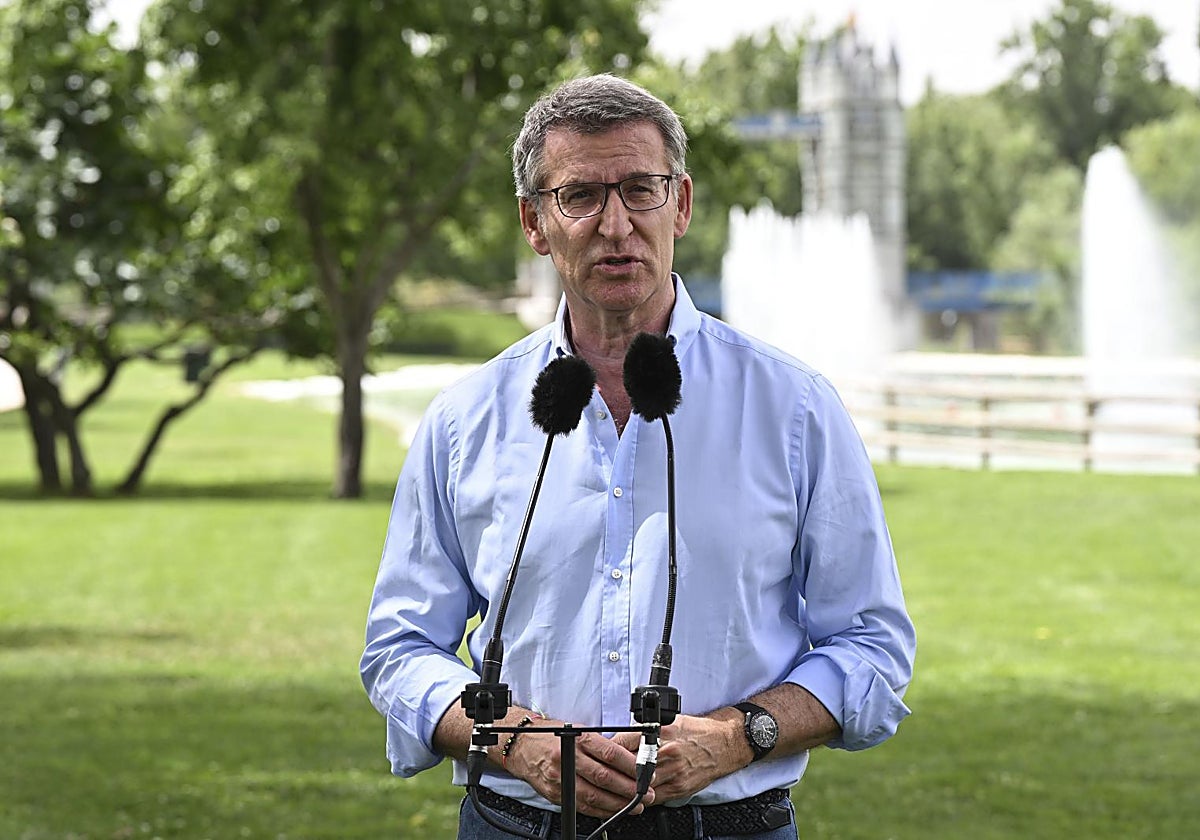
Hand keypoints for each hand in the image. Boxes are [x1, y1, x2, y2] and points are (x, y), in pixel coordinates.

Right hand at [506, 721, 654, 818]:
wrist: (521, 746)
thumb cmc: (550, 735)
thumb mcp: (576, 729)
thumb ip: (599, 743)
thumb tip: (628, 757)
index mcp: (577, 739)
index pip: (610, 754)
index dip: (631, 766)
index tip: (645, 773)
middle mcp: (568, 758)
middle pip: (605, 777)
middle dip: (630, 788)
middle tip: (646, 793)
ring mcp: (561, 778)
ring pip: (595, 795)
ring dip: (619, 803)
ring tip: (635, 806)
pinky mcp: (556, 794)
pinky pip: (582, 806)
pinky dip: (601, 810)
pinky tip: (613, 810)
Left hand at [611, 713, 742, 802]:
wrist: (723, 744)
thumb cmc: (697, 732)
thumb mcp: (669, 722)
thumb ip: (646, 731)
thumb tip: (621, 739)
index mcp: (662, 733)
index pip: (624, 742)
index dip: (608, 751)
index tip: (600, 754)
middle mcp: (667, 752)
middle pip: (629, 766)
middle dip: (613, 770)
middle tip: (601, 773)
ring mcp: (674, 772)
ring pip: (639, 785)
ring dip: (624, 787)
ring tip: (611, 787)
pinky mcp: (680, 787)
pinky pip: (654, 798)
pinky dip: (641, 798)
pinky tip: (632, 797)